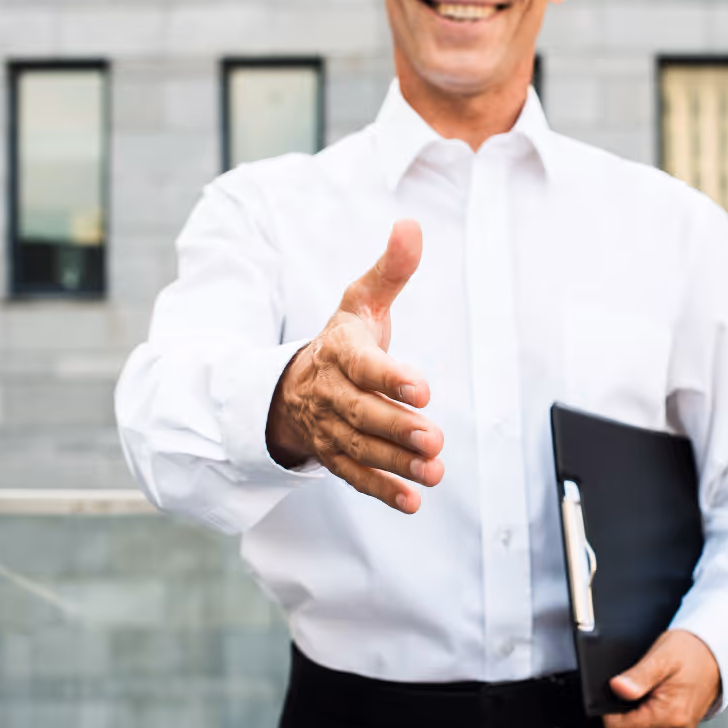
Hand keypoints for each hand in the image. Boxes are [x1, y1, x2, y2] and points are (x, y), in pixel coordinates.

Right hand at [266, 219, 443, 513]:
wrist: (293, 383)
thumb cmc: (341, 339)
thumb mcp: (361, 300)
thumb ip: (391, 270)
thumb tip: (412, 225)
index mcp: (339, 351)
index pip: (362, 365)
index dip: (390, 376)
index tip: (422, 388)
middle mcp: (331, 392)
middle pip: (362, 413)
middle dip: (396, 427)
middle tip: (433, 438)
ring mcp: (330, 427)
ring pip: (360, 449)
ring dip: (396, 463)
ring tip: (434, 471)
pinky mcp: (334, 455)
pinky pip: (354, 476)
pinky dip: (381, 490)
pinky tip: (412, 501)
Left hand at [602, 629, 720, 727]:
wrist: (713, 658)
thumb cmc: (690, 653)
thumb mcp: (662, 656)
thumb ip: (638, 676)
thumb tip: (616, 688)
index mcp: (670, 716)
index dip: (608, 710)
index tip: (618, 690)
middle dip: (625, 708)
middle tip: (643, 685)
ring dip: (636, 712)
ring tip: (653, 690)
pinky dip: (645, 716)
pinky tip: (657, 698)